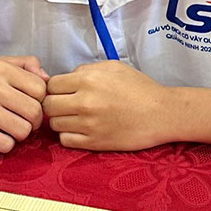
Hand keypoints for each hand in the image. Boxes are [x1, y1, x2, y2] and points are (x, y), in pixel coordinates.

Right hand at [0, 56, 48, 152]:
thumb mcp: (0, 66)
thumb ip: (27, 65)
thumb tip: (48, 79)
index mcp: (1, 70)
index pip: (41, 89)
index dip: (40, 100)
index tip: (28, 103)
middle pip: (35, 112)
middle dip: (33, 121)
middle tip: (22, 120)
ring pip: (23, 131)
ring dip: (19, 134)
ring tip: (7, 127)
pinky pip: (6, 145)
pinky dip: (5, 144)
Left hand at [43, 61, 173, 150]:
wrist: (162, 114)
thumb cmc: (140, 89)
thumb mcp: (114, 67)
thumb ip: (87, 69)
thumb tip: (68, 77)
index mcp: (88, 80)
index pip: (51, 85)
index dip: (55, 88)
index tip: (64, 92)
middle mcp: (85, 102)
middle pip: (48, 105)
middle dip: (54, 104)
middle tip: (66, 106)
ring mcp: (88, 124)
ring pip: (54, 124)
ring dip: (62, 120)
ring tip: (76, 118)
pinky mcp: (94, 143)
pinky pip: (65, 140)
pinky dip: (69, 135)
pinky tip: (81, 130)